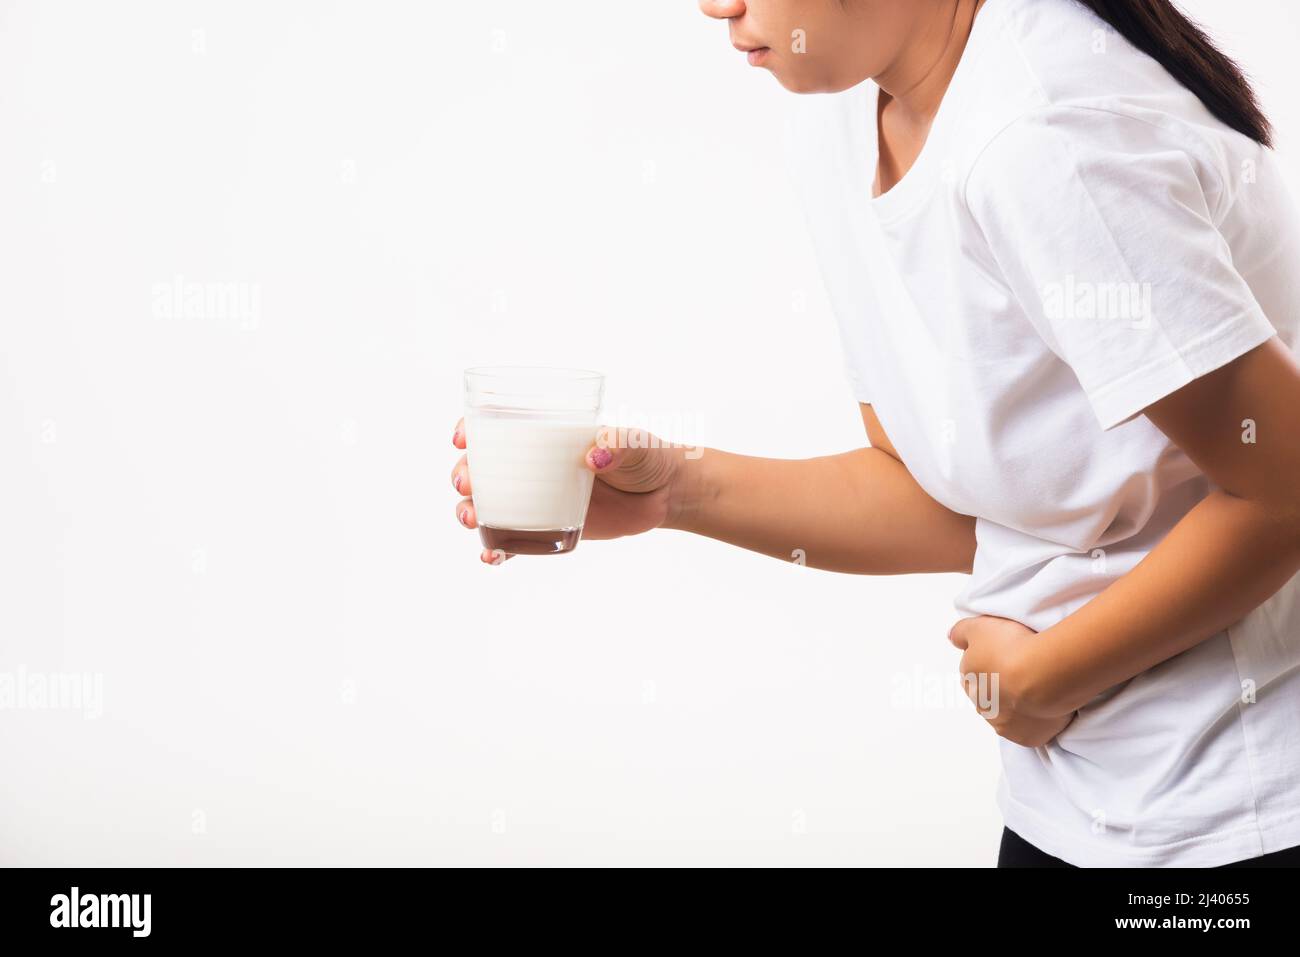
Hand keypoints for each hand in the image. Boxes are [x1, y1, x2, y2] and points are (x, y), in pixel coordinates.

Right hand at [451, 421, 686, 562]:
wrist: (665, 495)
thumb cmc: (646, 457)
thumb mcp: (636, 444)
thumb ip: (619, 445)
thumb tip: (594, 456)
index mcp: (546, 436)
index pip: (497, 426)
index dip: (471, 430)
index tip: (463, 438)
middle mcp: (534, 466)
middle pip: (482, 468)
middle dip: (463, 475)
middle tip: (466, 484)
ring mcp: (538, 499)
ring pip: (489, 505)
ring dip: (469, 511)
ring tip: (471, 520)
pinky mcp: (547, 528)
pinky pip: (514, 541)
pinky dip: (497, 550)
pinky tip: (491, 558)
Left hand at [947, 615, 1075, 747]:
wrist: (1043, 674)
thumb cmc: (1010, 648)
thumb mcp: (978, 627)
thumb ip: (961, 633)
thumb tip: (952, 638)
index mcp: (969, 682)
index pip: (972, 676)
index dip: (990, 666)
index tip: (1007, 657)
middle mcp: (982, 708)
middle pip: (990, 698)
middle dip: (1002, 688)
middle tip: (1023, 673)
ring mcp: (1005, 726)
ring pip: (1008, 716)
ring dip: (1018, 706)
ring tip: (1038, 689)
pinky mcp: (1027, 739)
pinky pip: (1031, 730)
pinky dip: (1037, 721)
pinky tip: (1047, 707)